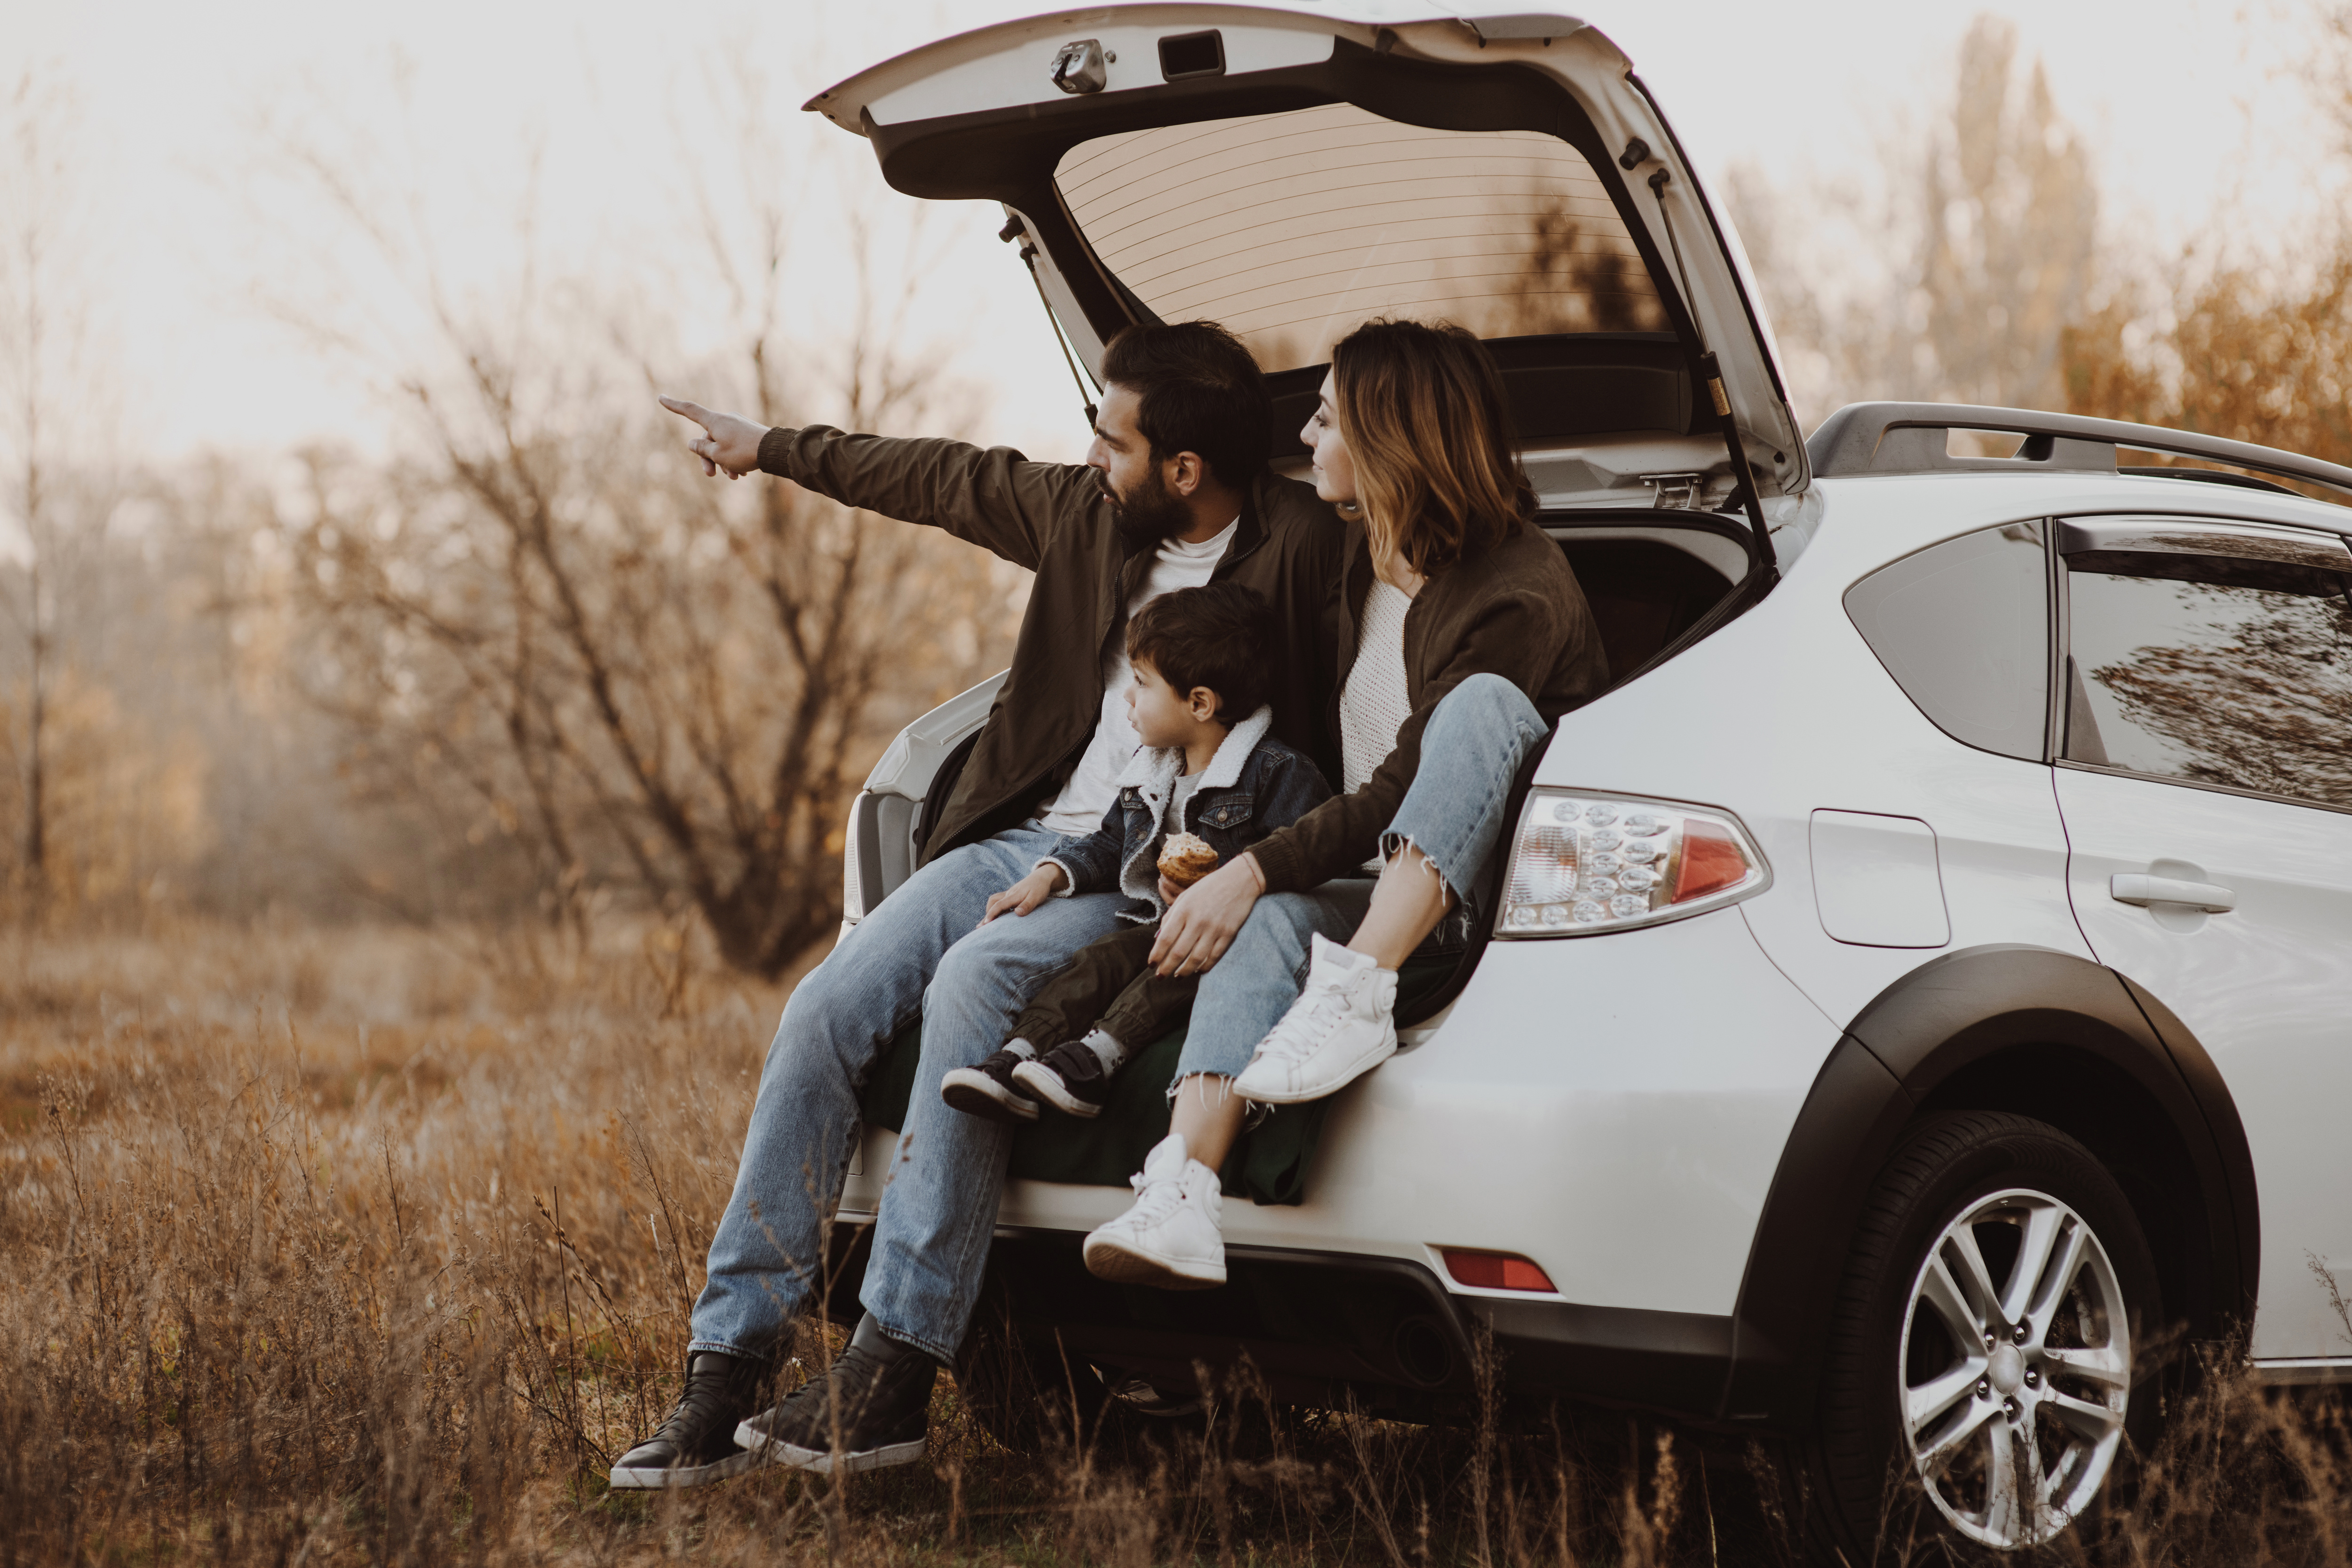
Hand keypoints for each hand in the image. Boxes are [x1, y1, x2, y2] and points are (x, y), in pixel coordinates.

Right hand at [658, 395, 765, 478]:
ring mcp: (738, 425)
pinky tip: (743, 473)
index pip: (689, 410)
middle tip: (711, 475)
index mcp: (714, 421)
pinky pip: (735, 445)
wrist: (775, 450)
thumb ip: (702, 449)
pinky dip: (735, 458)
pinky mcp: (749, 432)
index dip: (674, 405)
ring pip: (722, 444)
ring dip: (724, 462)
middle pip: (707, 437)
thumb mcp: (718, 454)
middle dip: (708, 458)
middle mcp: (725, 419)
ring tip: (734, 477)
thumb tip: (692, 443)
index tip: (661, 397)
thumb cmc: (744, 452)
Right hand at [982, 864, 1064, 922]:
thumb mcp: (1036, 897)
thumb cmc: (1039, 888)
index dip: (992, 914)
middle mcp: (1009, 894)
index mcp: (1013, 895)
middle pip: (993, 903)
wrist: (1042, 877)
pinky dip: (996, 908)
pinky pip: (1000, 901)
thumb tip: (1017, 913)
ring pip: (995, 901)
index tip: (985, 924)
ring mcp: (1009, 894)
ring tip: (987, 922)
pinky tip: (997, 916)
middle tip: (980, 927)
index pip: (999, 905)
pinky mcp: (1011, 895)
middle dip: (987, 914)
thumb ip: (1027, 905)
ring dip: (990, 910)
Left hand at [1149, 854, 1264, 976]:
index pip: (1165, 939)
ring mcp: (1214, 929)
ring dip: (1185, 971)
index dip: (1156, 955)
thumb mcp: (1185, 896)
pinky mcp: (1228, 934)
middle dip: (1166, 968)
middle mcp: (1198, 921)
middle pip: (1178, 953)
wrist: (1240, 880)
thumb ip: (1170, 916)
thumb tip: (1158, 938)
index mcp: (1184, 910)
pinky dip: (1205, 966)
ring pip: (1196, 959)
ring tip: (1178, 976)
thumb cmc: (1209, 887)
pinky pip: (1214, 956)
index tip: (1151, 964)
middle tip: (1160, 977)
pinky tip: (1198, 970)